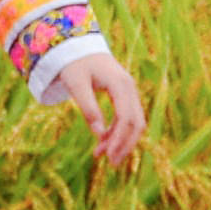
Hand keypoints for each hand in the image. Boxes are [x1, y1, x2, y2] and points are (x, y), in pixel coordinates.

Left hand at [43, 48, 147, 169]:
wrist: (78, 45)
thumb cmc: (74, 63)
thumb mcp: (76, 85)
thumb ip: (88, 108)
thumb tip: (100, 134)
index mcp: (120, 84)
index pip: (126, 117)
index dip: (119, 139)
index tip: (108, 157)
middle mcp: (130, 88)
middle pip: (136, 122)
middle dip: (125, 144)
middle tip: (110, 163)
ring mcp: (129, 91)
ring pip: (134, 122)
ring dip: (121, 140)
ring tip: (100, 155)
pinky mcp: (124, 95)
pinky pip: (127, 117)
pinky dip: (117, 132)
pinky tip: (103, 142)